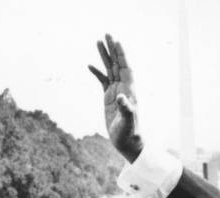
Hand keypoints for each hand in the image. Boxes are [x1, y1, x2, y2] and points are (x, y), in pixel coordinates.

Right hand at [89, 34, 142, 162]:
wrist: (127, 142)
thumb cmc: (129, 132)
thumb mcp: (127, 121)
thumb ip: (126, 109)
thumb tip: (121, 97)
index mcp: (129, 90)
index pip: (125, 68)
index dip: (121, 55)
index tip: (116, 42)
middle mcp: (123, 88)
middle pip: (117, 64)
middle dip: (112, 49)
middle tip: (106, 34)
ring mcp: (116, 92)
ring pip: (110, 69)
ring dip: (104, 56)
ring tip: (98, 42)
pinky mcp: (109, 98)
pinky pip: (102, 81)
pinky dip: (97, 72)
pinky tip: (90, 65)